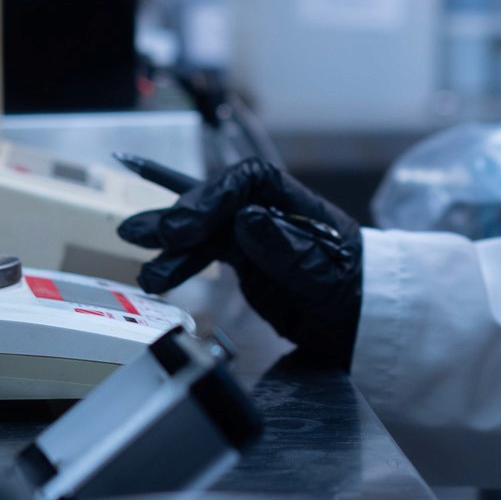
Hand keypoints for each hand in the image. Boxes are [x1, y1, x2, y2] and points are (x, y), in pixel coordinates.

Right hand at [117, 158, 362, 368]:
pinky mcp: (245, 257)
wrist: (362, 319)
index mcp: (295, 203)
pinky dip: (180, 261)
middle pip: (219, 200)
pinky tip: (156, 272)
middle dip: (182, 215)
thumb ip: (286, 248)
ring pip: (205, 228)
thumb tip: (247, 217)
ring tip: (138, 260)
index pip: (249, 180)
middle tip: (147, 234)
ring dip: (170, 242)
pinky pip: (206, 251)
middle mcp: (270, 211)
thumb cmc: (353, 292)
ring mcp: (255, 233)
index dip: (214, 195)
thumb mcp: (324, 276)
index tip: (187, 224)